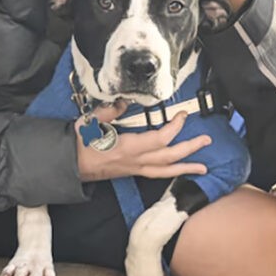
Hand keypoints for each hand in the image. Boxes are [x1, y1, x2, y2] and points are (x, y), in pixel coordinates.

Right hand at [75, 104, 209, 181]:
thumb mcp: (92, 121)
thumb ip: (111, 110)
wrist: (70, 165)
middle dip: (189, 149)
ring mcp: (134, 169)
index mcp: (127, 148)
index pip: (159, 140)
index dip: (175, 128)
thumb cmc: (80, 143)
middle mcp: (134, 161)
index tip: (183, 115)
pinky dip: (171, 172)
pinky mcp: (132, 172)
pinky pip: (156, 174)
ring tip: (203, 167)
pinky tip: (179, 170)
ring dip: (185, 167)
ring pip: (165, 171)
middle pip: (168, 157)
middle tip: (206, 140)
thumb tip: (125, 101)